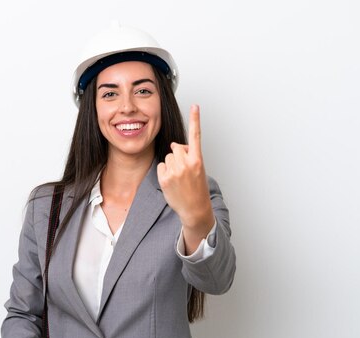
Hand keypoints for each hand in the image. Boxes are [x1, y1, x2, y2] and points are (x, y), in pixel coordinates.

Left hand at [157, 104, 214, 253]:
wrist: (194, 209)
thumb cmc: (197, 188)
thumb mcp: (198, 169)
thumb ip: (188, 155)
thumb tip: (175, 145)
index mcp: (198, 160)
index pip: (195, 136)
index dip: (195, 120)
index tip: (195, 106)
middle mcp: (187, 163)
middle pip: (176, 147)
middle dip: (178, 155)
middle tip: (184, 170)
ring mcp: (175, 171)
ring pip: (168, 156)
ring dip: (172, 164)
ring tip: (179, 178)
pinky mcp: (165, 178)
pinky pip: (161, 165)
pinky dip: (165, 172)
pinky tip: (172, 182)